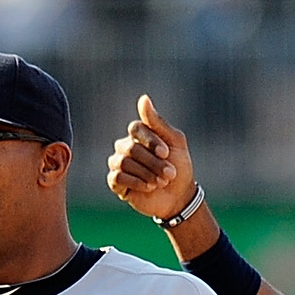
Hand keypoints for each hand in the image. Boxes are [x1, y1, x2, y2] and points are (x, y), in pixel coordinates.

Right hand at [106, 94, 196, 221]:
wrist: (179, 196)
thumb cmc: (179, 166)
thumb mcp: (175, 141)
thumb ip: (158, 122)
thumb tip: (143, 98)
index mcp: (139, 135)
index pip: (135, 128)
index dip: (151, 140)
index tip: (167, 153)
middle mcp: (125, 147)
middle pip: (131, 148)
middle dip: (153, 162)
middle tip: (169, 174)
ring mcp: (118, 164)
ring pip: (124, 162)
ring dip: (146, 173)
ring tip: (160, 182)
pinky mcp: (116, 182)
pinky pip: (117, 177)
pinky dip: (136, 182)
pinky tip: (149, 188)